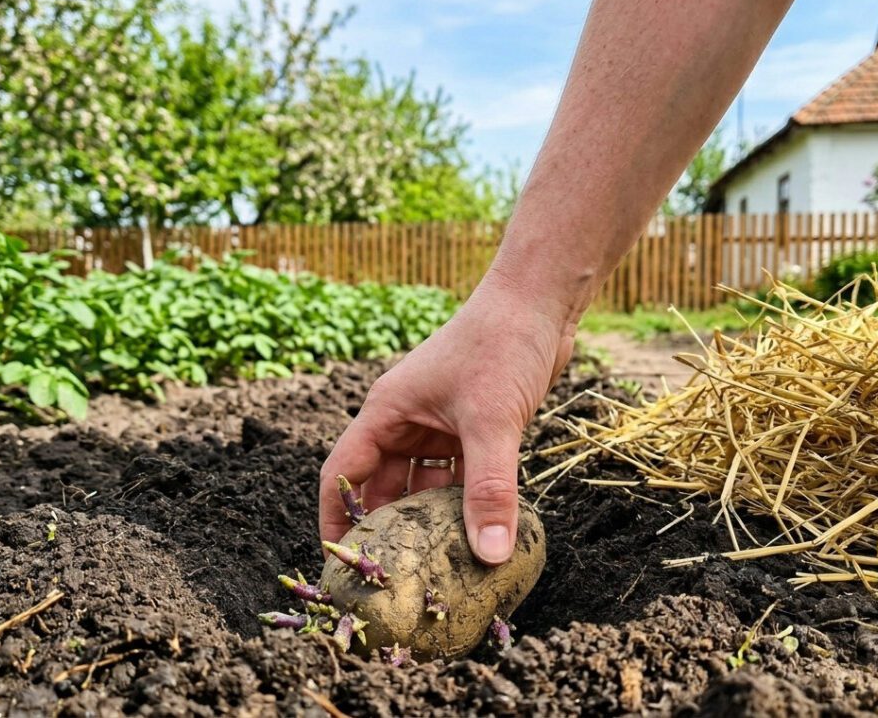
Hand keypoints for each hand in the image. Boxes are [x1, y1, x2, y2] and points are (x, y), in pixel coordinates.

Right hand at [319, 280, 574, 564]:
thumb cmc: (501, 343)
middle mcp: (407, 420)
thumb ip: (489, 490)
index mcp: (387, 412)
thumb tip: (489, 554)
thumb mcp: (492, 422)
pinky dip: (467, 501)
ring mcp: (440, 423)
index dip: (336, 518)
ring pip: (425, 483)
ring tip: (438, 565)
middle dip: (389, 528)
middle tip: (396, 577)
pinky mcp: (474, 426)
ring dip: (432, 518)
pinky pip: (460, 474)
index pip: (342, 473)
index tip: (341, 564)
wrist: (541, 301)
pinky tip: (479, 533)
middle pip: (384, 485)